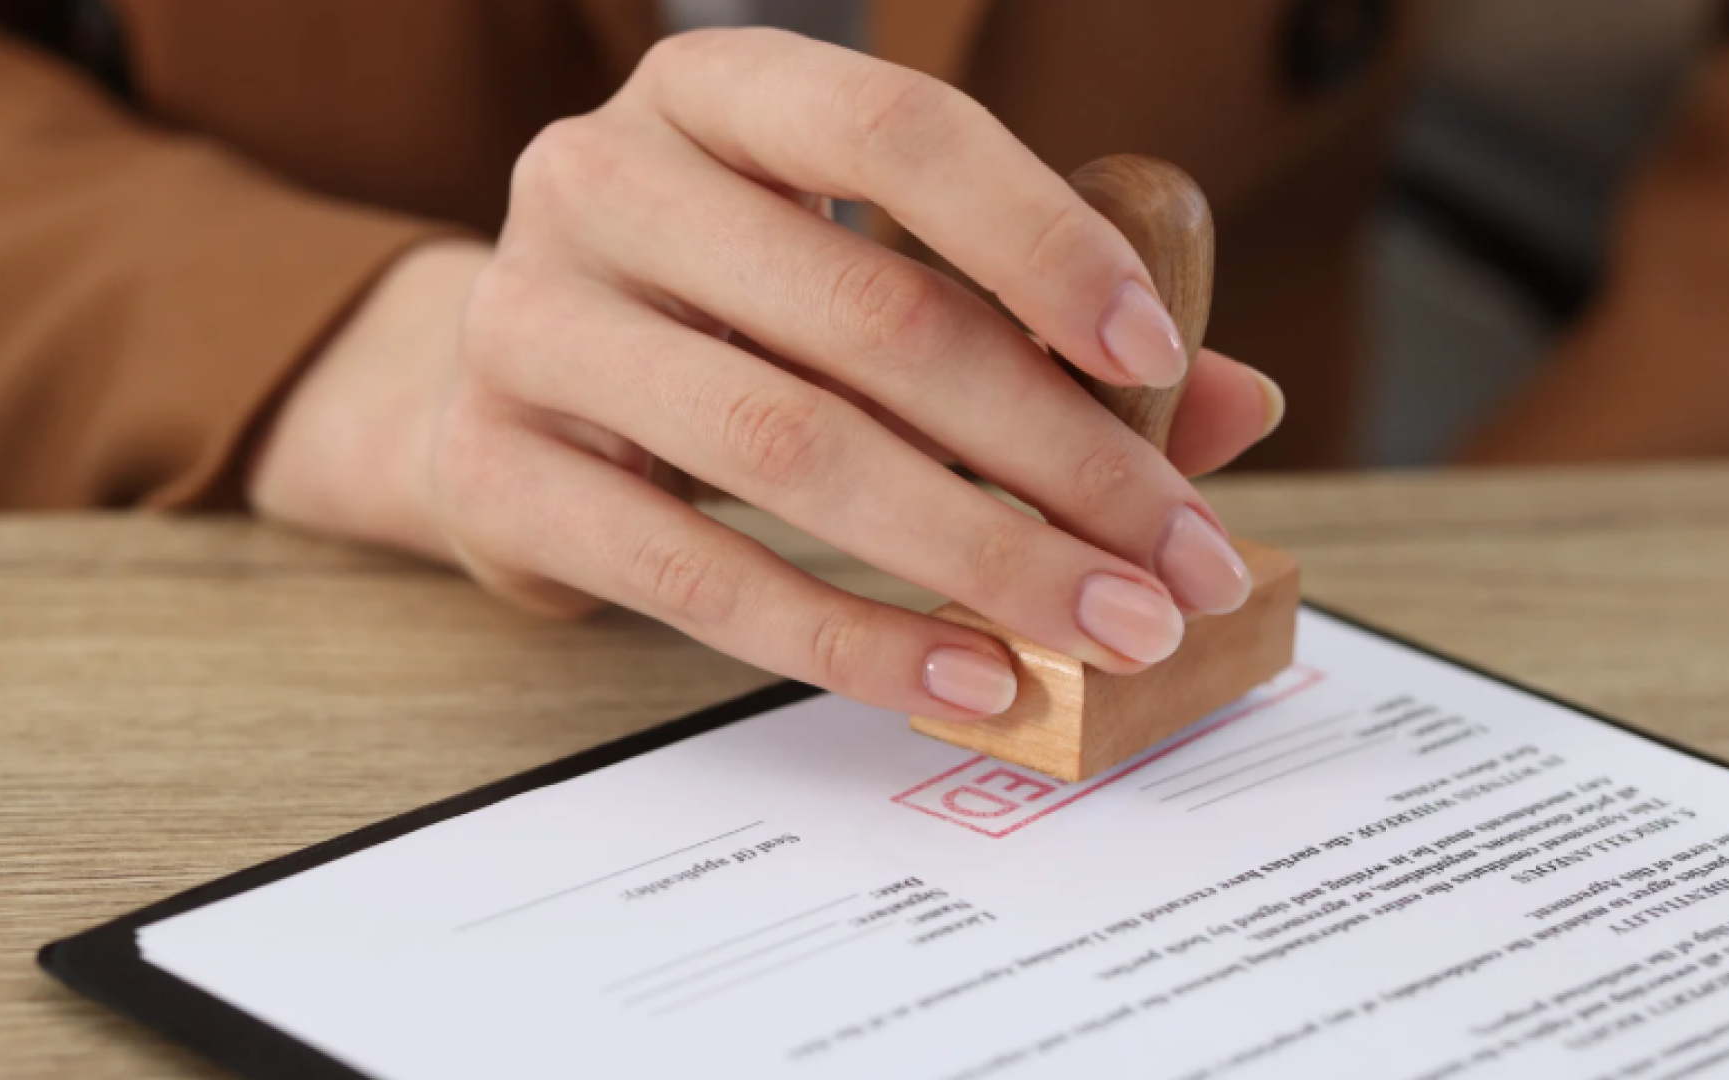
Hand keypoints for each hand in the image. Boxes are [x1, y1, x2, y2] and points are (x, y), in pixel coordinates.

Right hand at [249, 30, 1284, 721]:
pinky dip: (853, 638)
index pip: (892, 130)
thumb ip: (1032, 321)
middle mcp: (603, 181)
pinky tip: (968, 678)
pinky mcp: (494, 472)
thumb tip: (1233, 407)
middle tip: (1175, 558)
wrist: (502, 389)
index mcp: (713, 94)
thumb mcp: (857, 272)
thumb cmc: (718, 318)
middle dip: (1055, 453)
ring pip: (791, 449)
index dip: (1039, 239)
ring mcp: (531, 323)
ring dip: (980, 555)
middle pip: (868, 318)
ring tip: (1103, 626)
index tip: (1157, 359)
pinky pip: (698, 575)